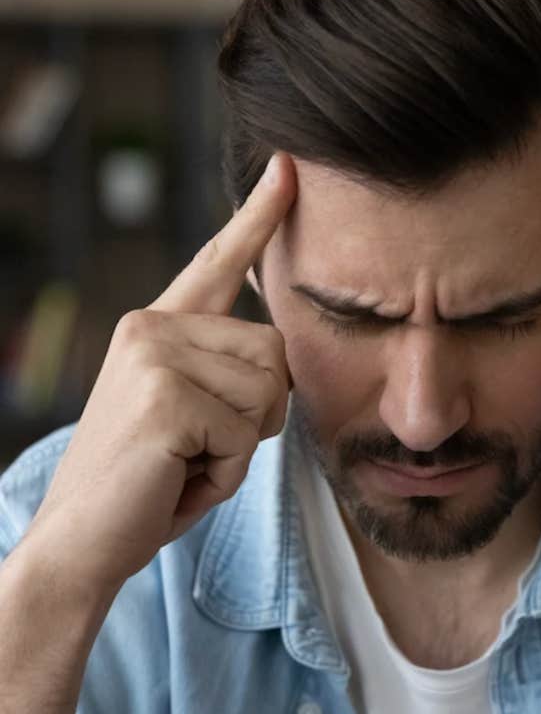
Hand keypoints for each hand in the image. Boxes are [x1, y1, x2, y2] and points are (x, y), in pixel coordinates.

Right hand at [24, 152, 296, 596]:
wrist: (80, 543)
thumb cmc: (144, 484)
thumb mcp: (187, 415)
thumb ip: (221, 373)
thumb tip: (278, 357)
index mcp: (156, 326)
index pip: (217, 262)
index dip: (258, 219)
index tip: (287, 170)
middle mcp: (151, 326)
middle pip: (277, 349)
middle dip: (260, 415)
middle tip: (202, 448)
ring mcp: (154, 356)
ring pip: (271, 391)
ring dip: (243, 447)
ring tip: (187, 463)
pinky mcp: (166, 396)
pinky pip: (248, 435)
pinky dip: (228, 474)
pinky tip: (180, 479)